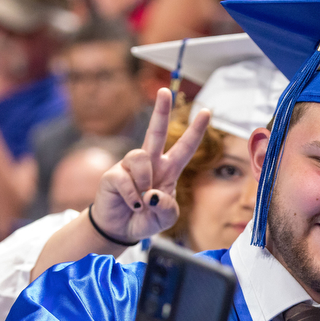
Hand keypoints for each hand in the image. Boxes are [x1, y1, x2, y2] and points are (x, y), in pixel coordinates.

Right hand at [91, 88, 210, 242]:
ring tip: (143, 201)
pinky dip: (132, 196)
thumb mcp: (166, 218)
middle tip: (164, 91)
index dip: (196, 130)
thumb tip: (152, 194)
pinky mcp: (113, 176)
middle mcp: (150, 163)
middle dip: (161, 110)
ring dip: (145, 180)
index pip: (185, 147)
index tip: (206, 112)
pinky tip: (133, 205)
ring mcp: (130, 167)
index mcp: (168, 170)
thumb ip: (167, 207)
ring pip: (140, 156)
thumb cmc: (146, 219)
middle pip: (156, 131)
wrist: (121, 230)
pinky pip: (125, 179)